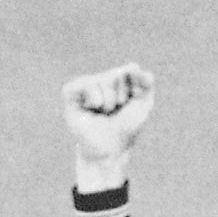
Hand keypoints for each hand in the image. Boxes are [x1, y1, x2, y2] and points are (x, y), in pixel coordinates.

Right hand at [62, 63, 154, 187]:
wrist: (110, 149)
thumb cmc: (126, 129)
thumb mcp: (143, 105)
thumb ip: (146, 84)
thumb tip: (137, 67)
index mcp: (117, 80)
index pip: (129, 70)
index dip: (133, 89)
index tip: (130, 104)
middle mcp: (100, 80)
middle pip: (115, 74)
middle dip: (120, 96)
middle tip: (115, 111)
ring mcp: (85, 86)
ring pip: (100, 79)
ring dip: (107, 101)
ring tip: (103, 113)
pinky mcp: (70, 95)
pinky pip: (81, 84)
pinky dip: (92, 98)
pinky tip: (92, 108)